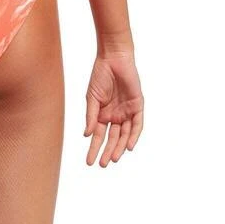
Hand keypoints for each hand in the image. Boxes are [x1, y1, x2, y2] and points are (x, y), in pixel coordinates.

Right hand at [84, 52, 143, 166]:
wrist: (113, 58)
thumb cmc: (100, 75)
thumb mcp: (91, 97)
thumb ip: (90, 115)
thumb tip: (87, 134)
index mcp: (102, 113)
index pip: (98, 136)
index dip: (94, 148)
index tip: (89, 161)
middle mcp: (115, 115)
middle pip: (112, 138)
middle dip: (107, 152)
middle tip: (102, 165)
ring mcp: (126, 111)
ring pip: (124, 135)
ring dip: (119, 147)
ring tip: (113, 158)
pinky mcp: (137, 106)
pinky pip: (137, 124)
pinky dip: (133, 135)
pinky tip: (128, 146)